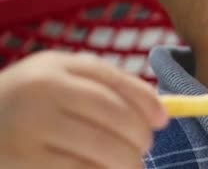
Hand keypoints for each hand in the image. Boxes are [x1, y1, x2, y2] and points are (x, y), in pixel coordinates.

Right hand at [0, 51, 167, 167]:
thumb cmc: (26, 102)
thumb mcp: (57, 79)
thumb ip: (103, 85)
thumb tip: (158, 112)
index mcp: (55, 68)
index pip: (114, 82)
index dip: (146, 102)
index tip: (163, 120)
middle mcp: (42, 93)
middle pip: (114, 115)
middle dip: (139, 136)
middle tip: (144, 148)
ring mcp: (31, 131)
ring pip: (102, 149)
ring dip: (127, 162)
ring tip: (130, 166)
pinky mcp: (25, 164)